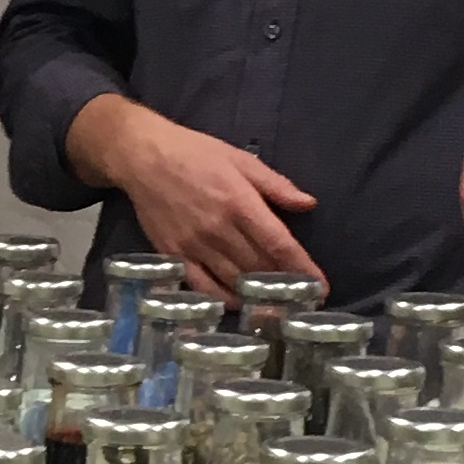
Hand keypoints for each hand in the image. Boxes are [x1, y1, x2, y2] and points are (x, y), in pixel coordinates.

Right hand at [70, 95, 320, 301]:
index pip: (279, 243)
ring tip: (279, 309)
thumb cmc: (195, 153)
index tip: (320, 286)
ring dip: (259, 297)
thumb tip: (309, 203)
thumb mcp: (240, 159)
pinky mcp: (173, 255)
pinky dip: (222, 298)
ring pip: (234, 280)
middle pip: (260, 266)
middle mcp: (219, 229)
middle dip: (285, 286)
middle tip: (303, 300)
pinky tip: (238, 304)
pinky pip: (202, 285)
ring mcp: (195, 245)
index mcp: (240, 203)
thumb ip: (275, 185)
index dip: (302, 268)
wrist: (143, 157)